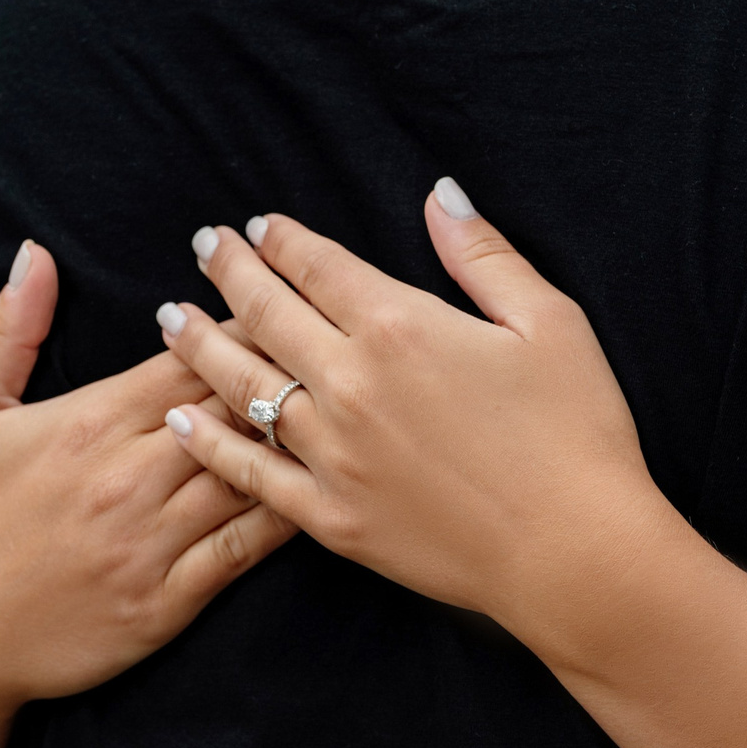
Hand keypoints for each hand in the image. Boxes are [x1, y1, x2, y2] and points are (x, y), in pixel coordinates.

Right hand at [0, 242, 295, 747]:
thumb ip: (5, 331)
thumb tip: (33, 255)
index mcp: (89, 423)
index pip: (188, 358)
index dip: (241, 327)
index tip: (282, 300)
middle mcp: (128, 476)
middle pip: (232, 408)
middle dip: (285, 374)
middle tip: (339, 345)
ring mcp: (150, 542)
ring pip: (248, 473)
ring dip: (296, 440)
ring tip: (347, 409)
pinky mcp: (165, 602)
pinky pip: (243, 550)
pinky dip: (288, 516)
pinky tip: (326, 491)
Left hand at [156, 182, 675, 644]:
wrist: (574, 553)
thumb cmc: (575, 432)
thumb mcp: (549, 322)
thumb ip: (483, 255)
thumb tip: (438, 194)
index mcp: (401, 328)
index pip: (318, 267)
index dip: (282, 241)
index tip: (257, 224)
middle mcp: (351, 384)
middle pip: (268, 313)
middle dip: (230, 272)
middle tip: (204, 245)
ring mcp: (334, 455)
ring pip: (245, 386)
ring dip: (201, 345)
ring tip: (171, 316)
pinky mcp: (331, 517)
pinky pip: (252, 474)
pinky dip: (211, 443)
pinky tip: (181, 419)